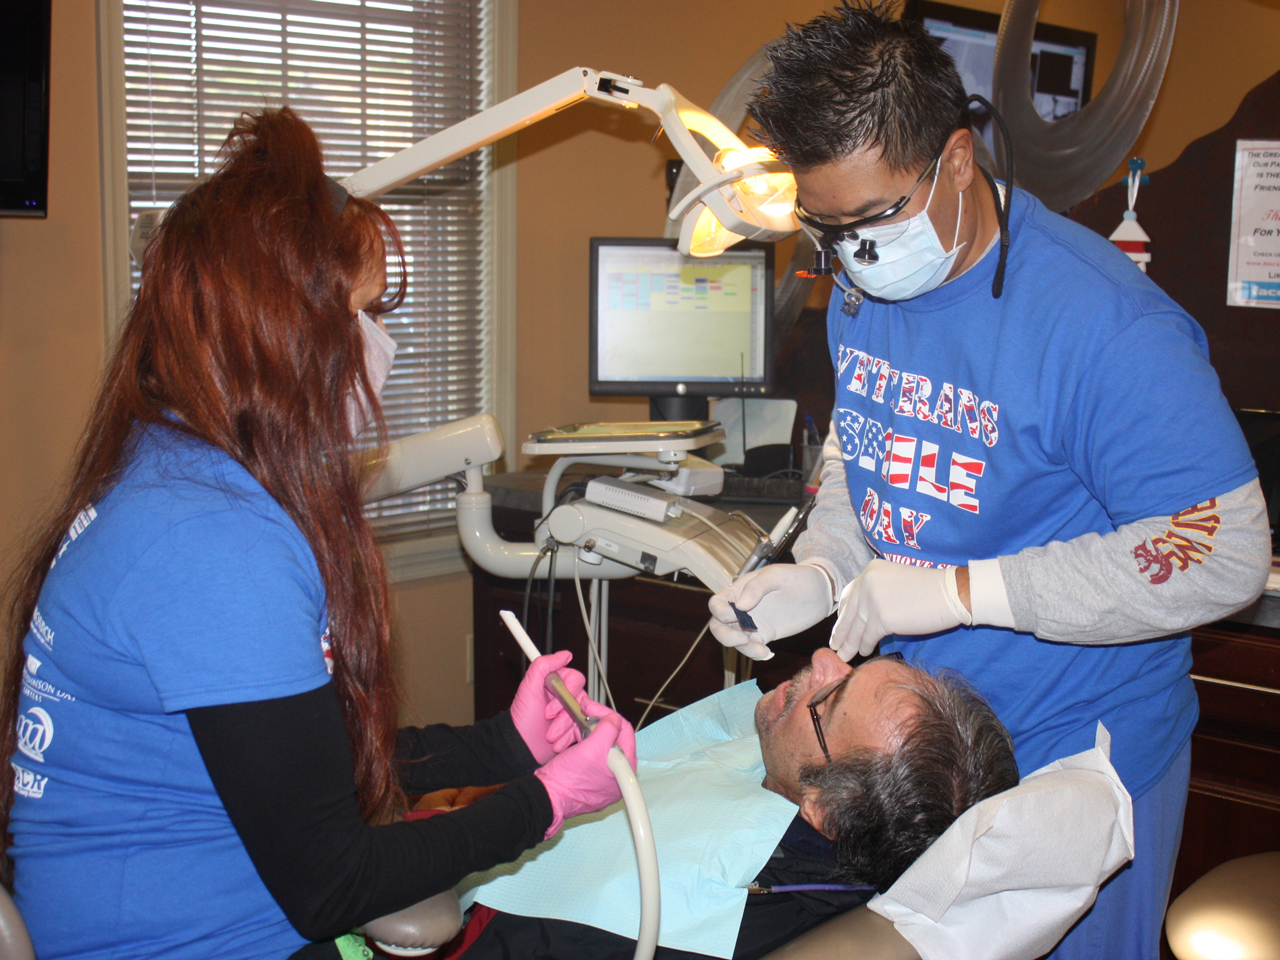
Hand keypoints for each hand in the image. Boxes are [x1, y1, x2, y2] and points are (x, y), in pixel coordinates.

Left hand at [509, 650, 588, 764]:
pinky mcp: (574, 727)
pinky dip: (569, 737)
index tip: (551, 706)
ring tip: (550, 735)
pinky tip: (557, 742)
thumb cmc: (523, 719)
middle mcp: (564, 696)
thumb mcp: (528, 688)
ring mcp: (570, 712)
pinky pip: (582, 730)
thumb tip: (564, 654)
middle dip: (564, 715)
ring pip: (582, 716)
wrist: (523, 746)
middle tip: (548, 720)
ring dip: (565, 728)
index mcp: (555, 682)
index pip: (576, 679)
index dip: (567, 693)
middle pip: (580, 699)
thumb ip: (543, 665)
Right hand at [534, 708, 636, 836]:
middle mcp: (616, 775)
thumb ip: (608, 729)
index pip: (625, 731)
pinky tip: (570, 742)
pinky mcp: (589, 779)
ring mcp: (603, 778)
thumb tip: (613, 718)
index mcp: (624, 769)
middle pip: (612, 738)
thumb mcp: (591, 748)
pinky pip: (589, 755)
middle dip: (595, 725)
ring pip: (598, 745)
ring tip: (571, 730)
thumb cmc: (568, 780)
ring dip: (584, 734)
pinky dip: (581, 745)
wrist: (547, 798)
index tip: (592, 708)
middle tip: (582, 715)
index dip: (608, 715)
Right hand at [707, 563, 835, 659]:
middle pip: (719, 625)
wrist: (820, 591)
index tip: (734, 615)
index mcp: (739, 590)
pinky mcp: (765, 634)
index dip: (719, 612)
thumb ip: (756, 587)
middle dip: (725, 636)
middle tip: (744, 640)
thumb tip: (740, 606)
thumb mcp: (776, 575)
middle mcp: (741, 608)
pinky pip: (752, 647)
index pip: (717, 604)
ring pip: (734, 640)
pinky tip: (768, 653)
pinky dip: (755, 653)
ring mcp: (753, 622)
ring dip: (743, 648)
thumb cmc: (796, 577)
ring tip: (762, 649)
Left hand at [829, 559, 970, 660]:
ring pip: (857, 628)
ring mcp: (873, 599)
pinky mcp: (882, 617)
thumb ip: (877, 592)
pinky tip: (865, 652)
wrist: (951, 593)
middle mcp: (867, 582)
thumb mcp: (896, 582)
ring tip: (844, 655)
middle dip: (842, 632)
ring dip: (850, 644)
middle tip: (835, 646)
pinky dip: (866, 646)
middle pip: (850, 613)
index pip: (849, 595)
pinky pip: (869, 636)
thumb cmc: (930, 590)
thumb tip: (864, 616)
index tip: (840, 627)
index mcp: (870, 571)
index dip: (843, 614)